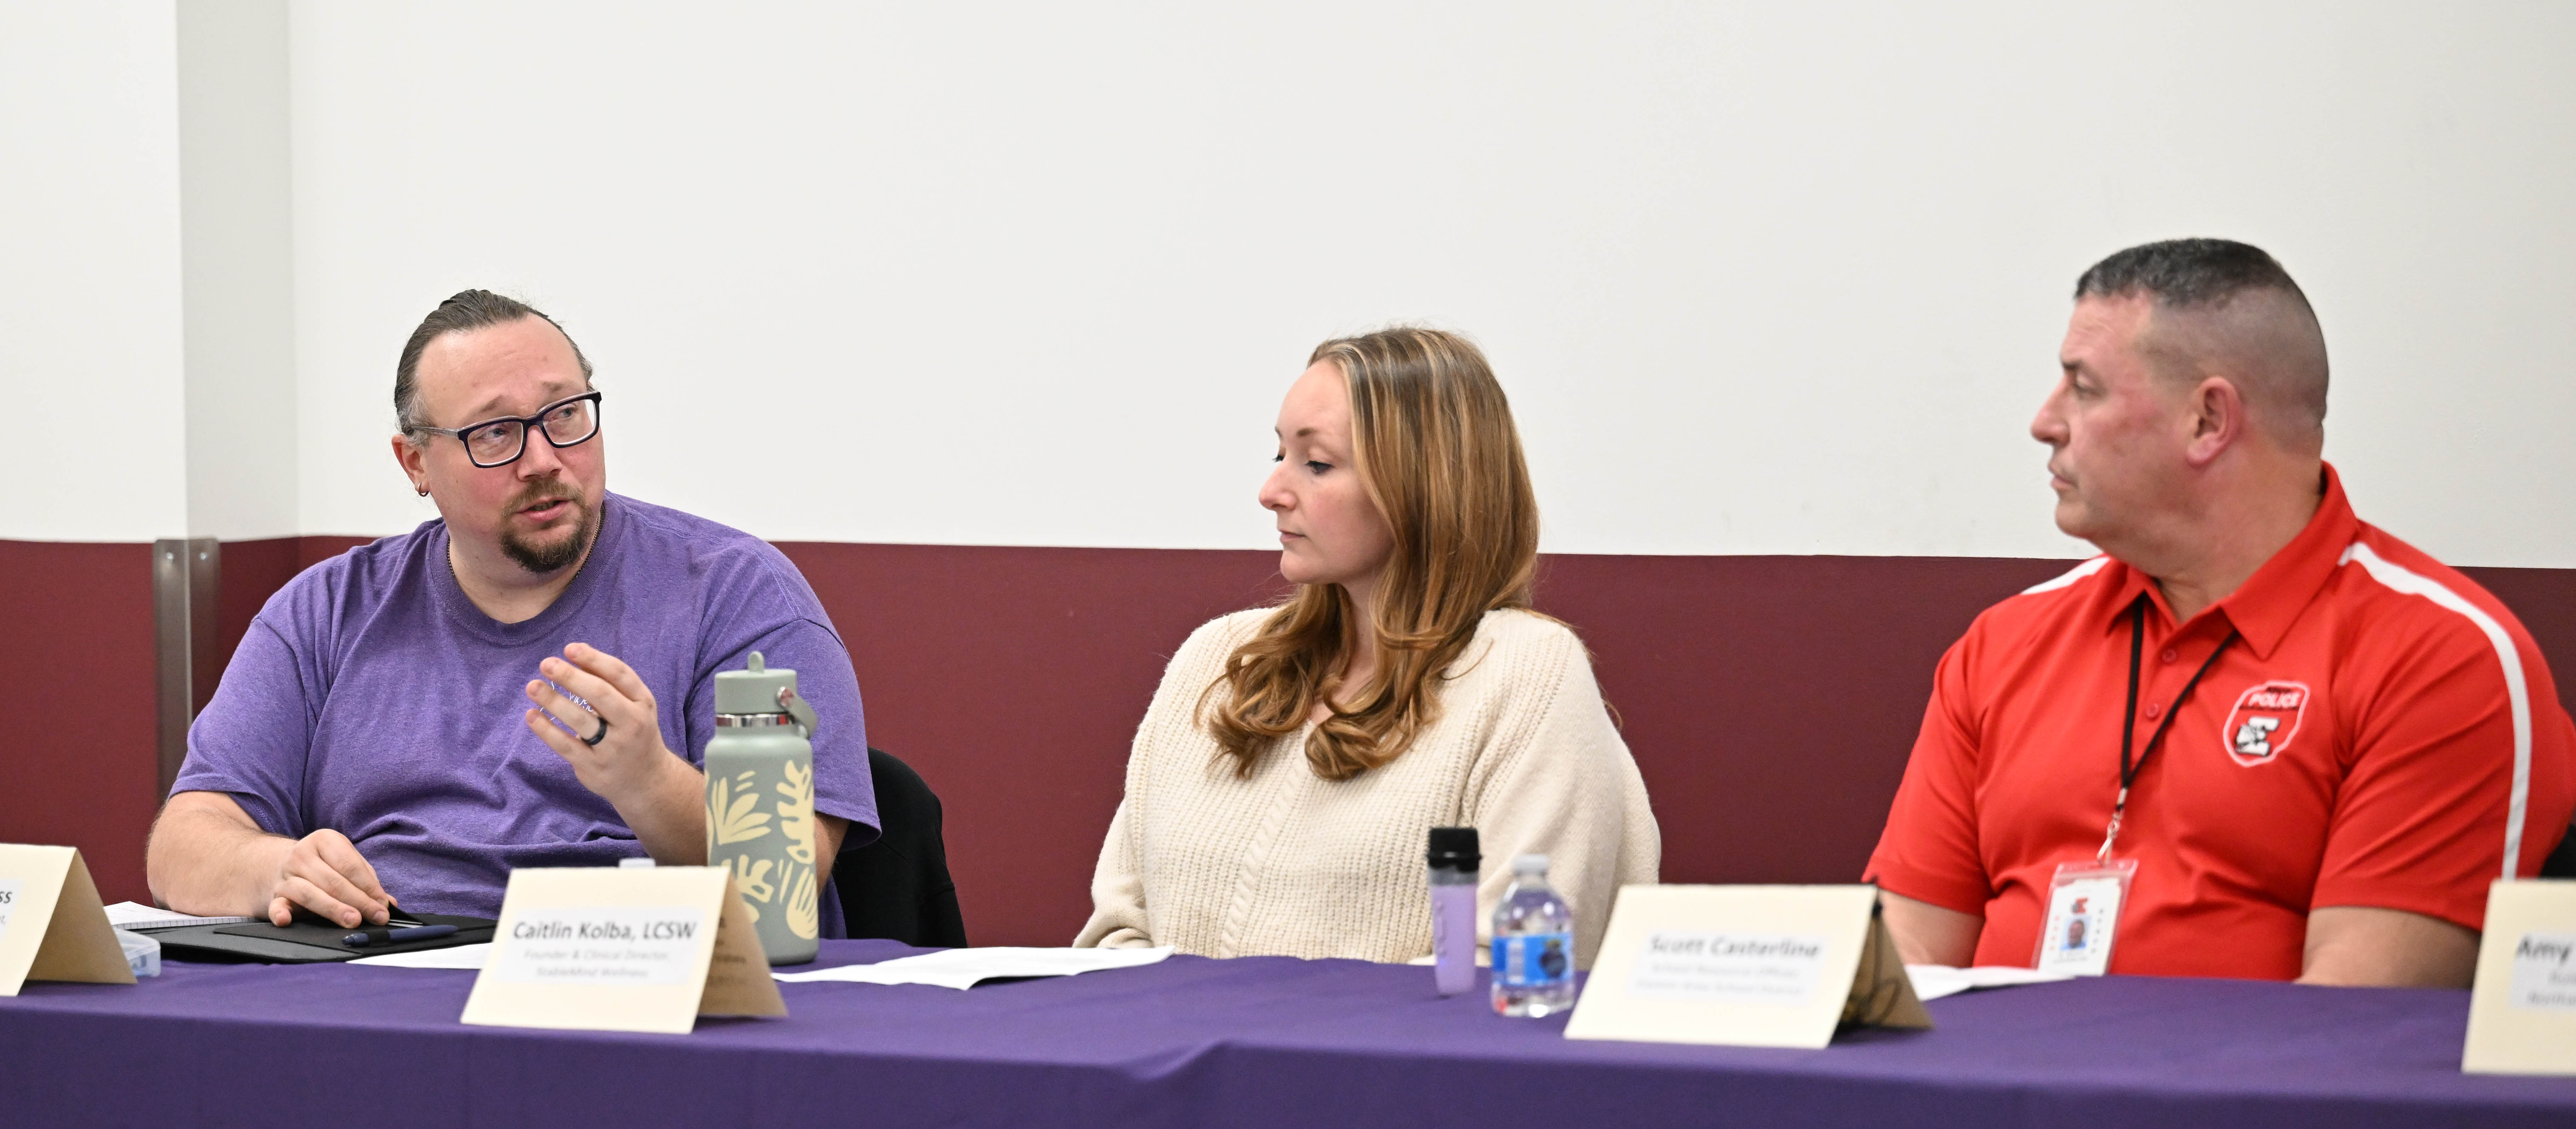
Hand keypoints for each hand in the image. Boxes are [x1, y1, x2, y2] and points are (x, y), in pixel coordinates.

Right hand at [267, 829, 393, 927]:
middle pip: (334, 881)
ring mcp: (286, 875)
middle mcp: (302, 855)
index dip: (369, 886)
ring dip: (333, 909)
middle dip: (359, 901)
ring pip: (311, 894)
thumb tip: (389, 903)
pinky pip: (276, 905)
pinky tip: (286, 920)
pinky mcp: (274, 895)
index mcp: (324, 840)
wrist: (279, 863)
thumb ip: (367, 880)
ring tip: (353, 920)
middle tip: (377, 916)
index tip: (384, 904)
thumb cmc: (323, 864)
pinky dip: (280, 913)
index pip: (350, 865)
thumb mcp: (345, 861)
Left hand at [526, 642, 684, 808]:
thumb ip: (610, 683)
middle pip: (600, 694)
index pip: (620, 674)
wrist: (646, 780)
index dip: (594, 659)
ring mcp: (613, 748)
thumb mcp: (635, 706)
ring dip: (554, 700)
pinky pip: (565, 745)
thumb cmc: (634, 732)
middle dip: (571, 677)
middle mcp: (632, 724)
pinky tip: (532, 715)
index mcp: (643, 703)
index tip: (569, 648)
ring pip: (580, 720)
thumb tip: (576, 654)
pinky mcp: (594, 767)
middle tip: (547, 664)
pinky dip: (546, 730)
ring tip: (533, 686)